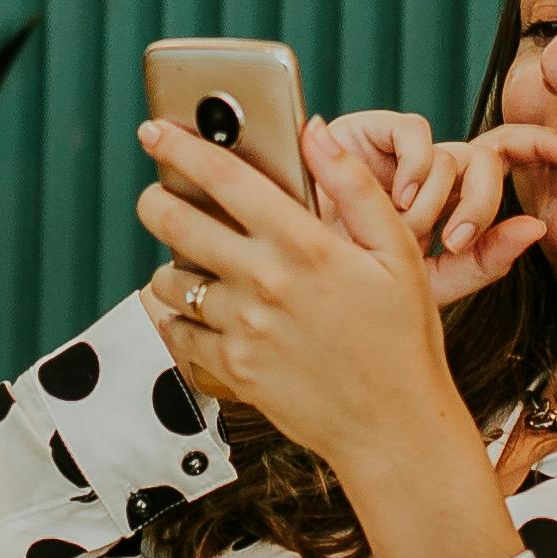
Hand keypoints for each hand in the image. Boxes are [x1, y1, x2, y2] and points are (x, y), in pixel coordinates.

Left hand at [135, 114, 491, 478]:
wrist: (394, 427)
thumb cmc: (402, 339)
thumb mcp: (398, 253)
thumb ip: (354, 187)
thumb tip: (316, 133)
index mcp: (304, 245)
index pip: (224, 178)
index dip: (181, 147)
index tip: (156, 130)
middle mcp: (265, 283)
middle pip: (174, 223)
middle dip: (154, 200)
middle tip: (158, 196)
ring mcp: (242, 329)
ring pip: (168, 280)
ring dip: (171, 267)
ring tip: (198, 266)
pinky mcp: (231, 370)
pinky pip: (177, 333)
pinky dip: (178, 319)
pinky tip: (202, 313)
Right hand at [309, 109, 556, 309]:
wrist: (301, 271)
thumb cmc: (363, 278)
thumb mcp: (432, 281)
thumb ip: (486, 260)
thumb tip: (539, 228)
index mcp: (453, 195)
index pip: (508, 158)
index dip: (546, 147)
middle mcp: (433, 166)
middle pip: (487, 159)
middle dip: (482, 201)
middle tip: (459, 240)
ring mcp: (404, 149)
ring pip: (453, 154)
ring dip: (437, 203)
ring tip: (410, 234)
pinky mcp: (373, 130)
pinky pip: (419, 134)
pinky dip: (415, 171)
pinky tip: (395, 200)